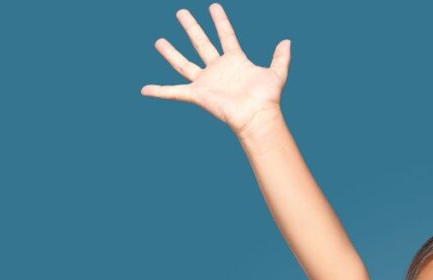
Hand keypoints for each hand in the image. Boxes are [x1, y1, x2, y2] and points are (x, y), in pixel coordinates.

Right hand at [141, 3, 291, 137]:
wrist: (256, 116)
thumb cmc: (267, 98)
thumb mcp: (277, 73)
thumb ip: (281, 57)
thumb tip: (287, 41)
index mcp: (235, 61)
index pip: (226, 35)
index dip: (220, 21)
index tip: (213, 6)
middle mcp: (218, 69)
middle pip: (201, 43)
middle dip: (191, 27)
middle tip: (181, 12)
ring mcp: (206, 81)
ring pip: (184, 63)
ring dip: (171, 53)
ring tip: (158, 41)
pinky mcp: (197, 94)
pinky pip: (174, 92)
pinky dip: (159, 92)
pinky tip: (145, 90)